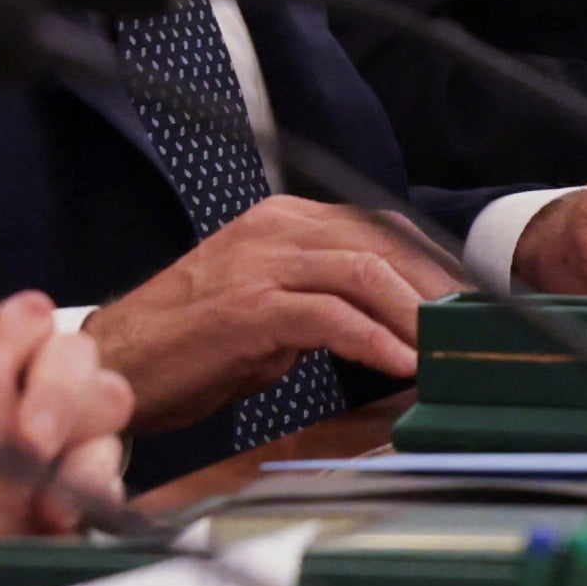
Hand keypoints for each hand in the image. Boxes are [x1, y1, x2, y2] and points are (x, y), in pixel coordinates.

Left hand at [0, 282, 134, 548]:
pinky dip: (91, 489)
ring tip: (49, 494)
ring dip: (82, 441)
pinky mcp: (81, 480)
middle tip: (29, 442)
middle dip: (55, 390)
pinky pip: (107, 472)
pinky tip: (60, 522)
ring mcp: (64, 427)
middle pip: (64, 346)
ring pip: (106, 395)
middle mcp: (24, 375)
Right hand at [83, 195, 462, 432]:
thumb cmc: (190, 344)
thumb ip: (322, 303)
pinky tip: (399, 363)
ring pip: (361, 271)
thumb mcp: (267, 309)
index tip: (467, 302)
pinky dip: (372, 339)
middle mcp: (274, 229)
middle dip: (434, 288)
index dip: (429, 263)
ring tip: (445, 348)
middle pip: (379, 243)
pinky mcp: (246, 308)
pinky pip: (326, 316)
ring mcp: (259, 263)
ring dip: (413, 312)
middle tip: (472, 330)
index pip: (376, 228)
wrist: (114, 362)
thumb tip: (390, 328)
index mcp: (281, 222)